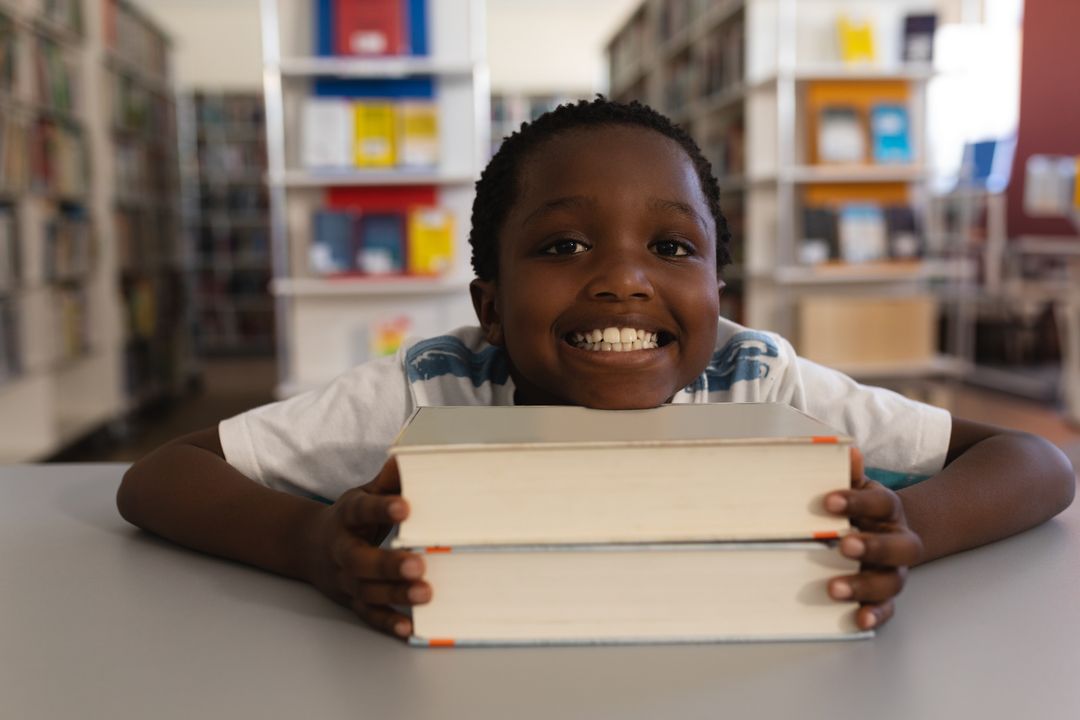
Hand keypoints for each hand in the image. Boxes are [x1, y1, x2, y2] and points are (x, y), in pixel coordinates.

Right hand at [304, 457, 430, 638]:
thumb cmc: (348, 518)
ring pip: (366, 591)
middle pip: (359, 560)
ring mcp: (345, 579)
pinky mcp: (352, 601)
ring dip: (395, 594)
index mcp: (345, 517)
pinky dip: (387, 622)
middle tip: (418, 562)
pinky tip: (409, 626)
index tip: (405, 506)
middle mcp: (341, 550)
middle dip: (388, 564)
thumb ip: (387, 480)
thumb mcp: (362, 494)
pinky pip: (368, 615)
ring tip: (425, 593)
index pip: (361, 511)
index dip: (381, 508)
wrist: (307, 546)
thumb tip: (410, 457)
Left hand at [823, 448, 923, 630]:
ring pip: (891, 581)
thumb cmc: (859, 508)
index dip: (857, 501)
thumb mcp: (856, 487)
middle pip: (898, 546)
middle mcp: (900, 541)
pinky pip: (887, 608)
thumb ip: (850, 473)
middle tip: (843, 545)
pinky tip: (858, 618)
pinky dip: (875, 615)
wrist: (883, 531)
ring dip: (864, 585)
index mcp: (890, 510)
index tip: (829, 501)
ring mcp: (895, 570)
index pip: (881, 503)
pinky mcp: (886, 595)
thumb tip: (848, 451)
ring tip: (833, 587)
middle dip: (872, 546)